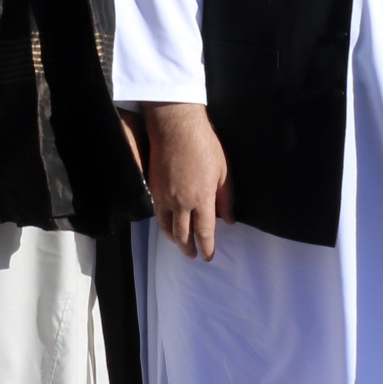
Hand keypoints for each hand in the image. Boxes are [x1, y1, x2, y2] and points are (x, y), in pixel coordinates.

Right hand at [142, 101, 231, 260]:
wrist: (175, 126)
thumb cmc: (204, 145)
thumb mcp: (224, 171)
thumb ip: (227, 199)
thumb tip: (230, 220)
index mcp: (202, 199)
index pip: (204, 232)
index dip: (207, 247)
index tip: (208, 257)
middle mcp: (181, 203)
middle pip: (182, 235)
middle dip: (188, 248)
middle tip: (193, 256)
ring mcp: (164, 196)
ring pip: (166, 227)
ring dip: (174, 239)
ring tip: (180, 244)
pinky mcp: (153, 188)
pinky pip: (157, 213)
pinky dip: (162, 224)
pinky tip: (167, 224)